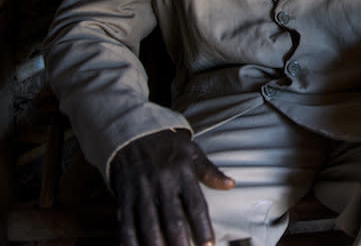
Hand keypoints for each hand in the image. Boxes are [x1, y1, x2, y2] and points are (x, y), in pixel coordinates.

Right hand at [110, 128, 234, 245]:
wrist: (133, 131)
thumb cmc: (168, 144)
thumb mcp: (192, 151)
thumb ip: (210, 171)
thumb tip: (231, 184)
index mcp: (183, 173)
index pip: (196, 205)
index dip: (202, 227)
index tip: (209, 245)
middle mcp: (162, 183)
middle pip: (172, 219)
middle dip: (179, 242)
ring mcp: (142, 190)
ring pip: (148, 224)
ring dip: (155, 244)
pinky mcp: (124, 195)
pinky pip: (125, 221)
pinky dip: (128, 239)